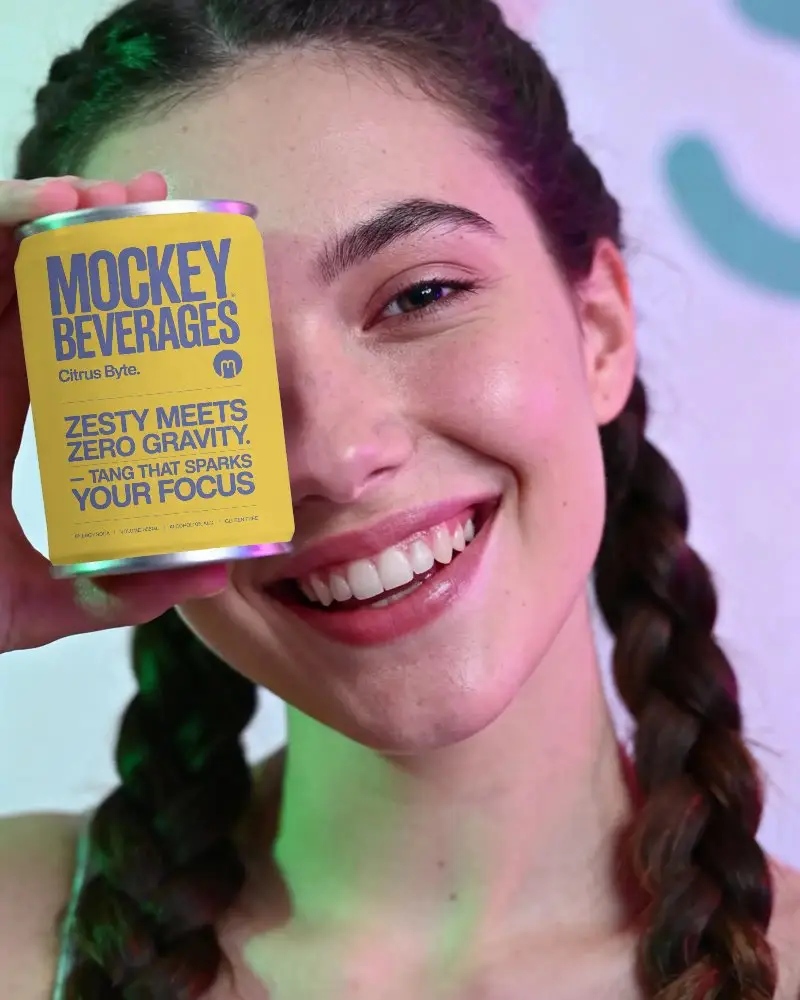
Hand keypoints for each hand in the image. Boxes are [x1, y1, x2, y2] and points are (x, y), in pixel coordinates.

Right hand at [0, 174, 228, 651]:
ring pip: (4, 254)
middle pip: (49, 283)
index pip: (83, 344)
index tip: (189, 282)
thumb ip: (118, 594)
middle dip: (104, 240)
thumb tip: (215, 573)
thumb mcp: (38, 601)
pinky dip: (2, 215)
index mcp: (16, 409)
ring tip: (121, 192)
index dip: (132, 309)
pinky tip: (57, 200)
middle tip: (160, 210)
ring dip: (63, 212)